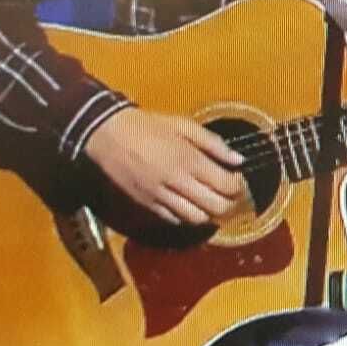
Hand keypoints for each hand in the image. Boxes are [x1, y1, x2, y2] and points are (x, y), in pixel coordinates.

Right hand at [84, 107, 246, 225]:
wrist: (108, 135)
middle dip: (230, 204)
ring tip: (212, 202)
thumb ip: (214, 144)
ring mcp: (161, 196)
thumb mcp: (185, 125)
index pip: (226, 185)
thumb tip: (239, 159)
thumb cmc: (148, 126)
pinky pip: (174, 220)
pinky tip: (191, 205)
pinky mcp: (147, 204)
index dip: (238, 187)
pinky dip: (188, 217)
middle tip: (231, 196)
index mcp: (189, 159)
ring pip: (196, 218)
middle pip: (216, 207)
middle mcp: (177, 181)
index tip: (238, 181)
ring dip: (210, 214)